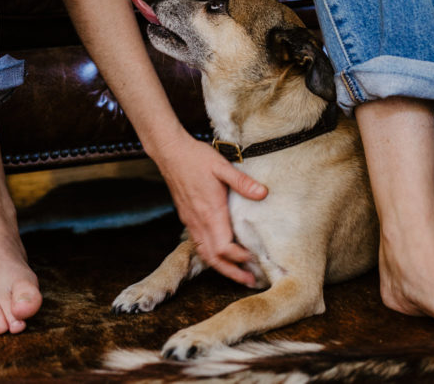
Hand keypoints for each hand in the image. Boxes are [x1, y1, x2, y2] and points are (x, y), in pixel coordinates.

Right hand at [150, 131, 268, 286]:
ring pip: (204, 253)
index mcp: (210, 212)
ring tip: (237, 274)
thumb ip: (243, 182)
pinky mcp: (187, 217)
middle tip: (250, 281)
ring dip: (221, 267)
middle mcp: (199, 222)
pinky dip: (211, 255)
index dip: (239, 258)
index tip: (254, 259)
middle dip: (232, 272)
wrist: (170, 153)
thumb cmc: (196, 158)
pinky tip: (220, 254)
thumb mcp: (222, 166)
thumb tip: (263, 193)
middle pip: (214, 258)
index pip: (224, 247)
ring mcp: (191, 221)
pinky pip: (198, 244)